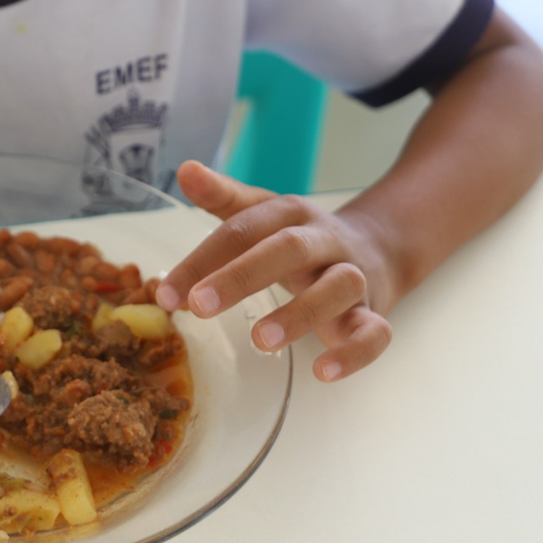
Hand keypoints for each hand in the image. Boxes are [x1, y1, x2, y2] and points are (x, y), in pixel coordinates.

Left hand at [155, 161, 398, 381]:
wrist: (376, 248)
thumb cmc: (299, 237)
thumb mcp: (262, 213)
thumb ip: (222, 197)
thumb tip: (185, 170)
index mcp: (289, 214)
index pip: (242, 230)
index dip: (201, 260)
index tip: (166, 293)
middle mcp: (323, 240)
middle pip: (288, 249)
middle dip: (241, 276)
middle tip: (198, 306)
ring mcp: (353, 276)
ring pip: (337, 288)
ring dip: (300, 314)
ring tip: (260, 340)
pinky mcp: (374, 312)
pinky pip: (375, 333)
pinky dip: (354, 353)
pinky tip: (323, 372)